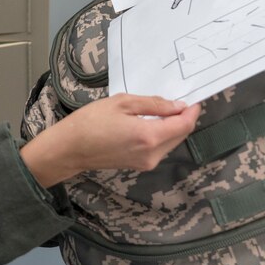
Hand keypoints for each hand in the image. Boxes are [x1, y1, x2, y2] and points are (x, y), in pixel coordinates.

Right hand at [19, 94, 201, 187]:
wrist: (70, 149)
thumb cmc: (91, 121)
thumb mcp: (122, 103)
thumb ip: (153, 104)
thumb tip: (176, 105)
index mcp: (150, 136)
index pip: (184, 124)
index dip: (192, 111)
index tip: (194, 99)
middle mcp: (152, 154)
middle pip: (180, 135)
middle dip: (183, 118)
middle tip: (178, 101)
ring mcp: (146, 162)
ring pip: (171, 143)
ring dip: (172, 127)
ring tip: (162, 110)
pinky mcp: (139, 165)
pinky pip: (159, 149)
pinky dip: (161, 135)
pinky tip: (151, 123)